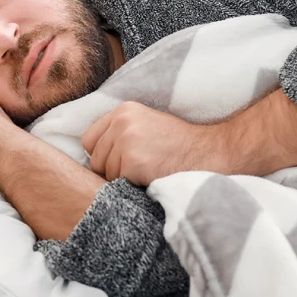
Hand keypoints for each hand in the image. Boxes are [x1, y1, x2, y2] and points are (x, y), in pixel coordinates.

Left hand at [81, 102, 229, 185]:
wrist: (207, 152)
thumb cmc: (178, 142)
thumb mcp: (146, 123)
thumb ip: (120, 130)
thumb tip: (92, 152)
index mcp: (123, 111)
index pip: (89, 139)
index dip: (101, 154)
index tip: (117, 160)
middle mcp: (121, 123)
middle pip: (96, 159)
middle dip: (111, 169)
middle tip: (136, 168)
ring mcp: (127, 142)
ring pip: (106, 173)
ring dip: (123, 178)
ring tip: (147, 169)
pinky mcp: (134, 162)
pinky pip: (119, 182)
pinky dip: (133, 185)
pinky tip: (151, 175)